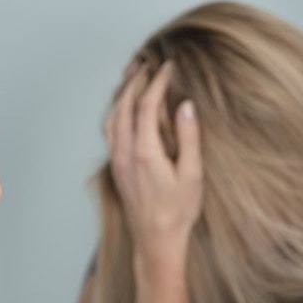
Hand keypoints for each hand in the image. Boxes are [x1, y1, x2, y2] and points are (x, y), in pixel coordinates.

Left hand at [104, 61, 203, 265]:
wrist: (156, 241)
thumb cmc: (178, 212)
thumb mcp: (192, 175)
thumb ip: (188, 138)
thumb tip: (185, 105)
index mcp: (144, 153)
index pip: (146, 106)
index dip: (156, 82)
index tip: (167, 66)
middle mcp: (125, 154)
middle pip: (123, 106)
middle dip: (134, 81)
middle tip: (146, 62)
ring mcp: (117, 161)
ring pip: (111, 117)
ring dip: (120, 93)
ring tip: (131, 75)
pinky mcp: (117, 167)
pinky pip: (109, 130)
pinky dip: (115, 110)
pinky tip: (123, 105)